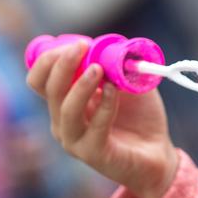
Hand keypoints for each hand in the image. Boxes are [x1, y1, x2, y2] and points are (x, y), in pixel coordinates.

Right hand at [26, 42, 178, 197]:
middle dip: (61, 64)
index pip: (39, 79)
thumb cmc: (139, 116)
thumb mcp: (127, 81)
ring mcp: (75, 140)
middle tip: (82, 46)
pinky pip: (95, 128)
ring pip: (66, 109)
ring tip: (98, 68)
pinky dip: (105, 106)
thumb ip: (115, 62)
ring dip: (80, 85)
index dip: (49, 59)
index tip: (76, 43)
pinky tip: (115, 91)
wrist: (158, 152)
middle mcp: (63, 121)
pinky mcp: (94, 154)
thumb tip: (106, 44)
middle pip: (48, 89)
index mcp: (64, 101)